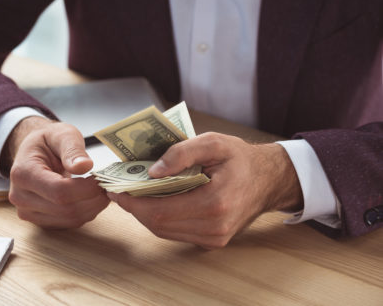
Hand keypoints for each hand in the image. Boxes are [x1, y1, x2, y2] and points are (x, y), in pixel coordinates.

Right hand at [2, 116, 109, 227]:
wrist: (34, 151)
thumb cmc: (48, 142)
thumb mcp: (62, 135)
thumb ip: (73, 149)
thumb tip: (85, 166)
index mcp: (23, 173)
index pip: (59, 191)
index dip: (86, 188)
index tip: (101, 179)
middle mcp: (21, 197)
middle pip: (65, 209)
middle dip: (93, 199)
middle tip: (107, 185)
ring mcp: (28, 211)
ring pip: (69, 219)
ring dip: (92, 208)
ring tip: (101, 190)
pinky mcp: (39, 220)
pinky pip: (68, 223)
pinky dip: (85, 213)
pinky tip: (91, 198)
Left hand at [107, 132, 302, 248]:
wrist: (268, 179)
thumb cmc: (241, 159)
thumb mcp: (213, 142)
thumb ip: (181, 153)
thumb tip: (152, 171)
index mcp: (215, 203)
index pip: (160, 210)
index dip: (132, 202)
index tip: (114, 189)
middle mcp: (214, 227)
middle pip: (158, 224)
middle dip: (134, 207)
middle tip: (118, 189)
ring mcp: (214, 238)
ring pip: (164, 231)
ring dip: (144, 214)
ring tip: (131, 194)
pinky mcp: (212, 241)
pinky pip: (176, 232)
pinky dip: (160, 218)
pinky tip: (152, 202)